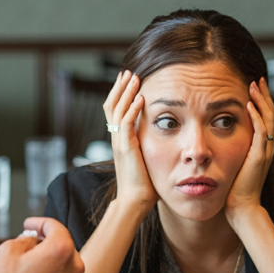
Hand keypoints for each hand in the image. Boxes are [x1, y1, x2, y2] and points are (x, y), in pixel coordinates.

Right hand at [0, 217, 83, 272]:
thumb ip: (24, 238)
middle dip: (45, 243)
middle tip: (27, 247)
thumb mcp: (7, 251)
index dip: (39, 222)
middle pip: (62, 245)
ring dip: (50, 262)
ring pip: (64, 264)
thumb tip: (31, 240)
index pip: (54, 226)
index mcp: (60, 250)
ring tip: (29, 270)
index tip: (30, 225)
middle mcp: (74, 267)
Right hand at [104, 71, 156, 215]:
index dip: (120, 93)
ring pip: (116, 109)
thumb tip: (162, 133)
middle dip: (120, 87)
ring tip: (133, 77)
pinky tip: (140, 98)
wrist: (136, 200)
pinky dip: (132, 109)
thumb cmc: (145, 182)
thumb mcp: (146, 156)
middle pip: (111, 104)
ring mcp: (119, 142)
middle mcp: (116, 138)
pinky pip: (125, 124)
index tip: (129, 79)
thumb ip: (148, 143)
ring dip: (125, 92)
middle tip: (128, 72)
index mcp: (120, 139)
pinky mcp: (125, 148)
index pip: (115, 110)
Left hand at [225, 78, 273, 222]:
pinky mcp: (259, 157)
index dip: (260, 103)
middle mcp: (266, 147)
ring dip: (261, 101)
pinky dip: (256, 117)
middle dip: (263, 96)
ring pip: (268, 119)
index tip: (252, 88)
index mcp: (260, 148)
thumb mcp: (233, 164)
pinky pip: (261, 132)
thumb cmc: (234, 190)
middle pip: (270, 114)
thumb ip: (231, 151)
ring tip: (253, 85)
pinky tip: (248, 105)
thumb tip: (217, 140)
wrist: (242, 209)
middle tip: (257, 79)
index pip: (264, 119)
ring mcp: (264, 152)